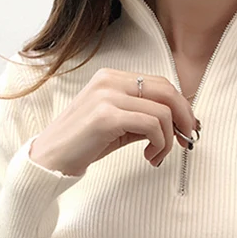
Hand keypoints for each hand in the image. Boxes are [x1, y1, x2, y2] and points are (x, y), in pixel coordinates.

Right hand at [28, 67, 199, 175]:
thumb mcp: (118, 126)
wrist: (50, 159)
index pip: (160, 84)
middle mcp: (109, 81)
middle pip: (167, 91)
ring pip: (162, 112)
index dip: (181, 106)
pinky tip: (149, 157)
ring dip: (168, 140)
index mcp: (111, 78)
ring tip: (157, 156)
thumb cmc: (83, 144)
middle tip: (185, 141)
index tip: (186, 128)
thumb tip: (178, 123)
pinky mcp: (106, 117)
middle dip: (184, 118)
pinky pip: (151, 126)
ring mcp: (107, 97)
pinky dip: (159, 144)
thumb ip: (144, 118)